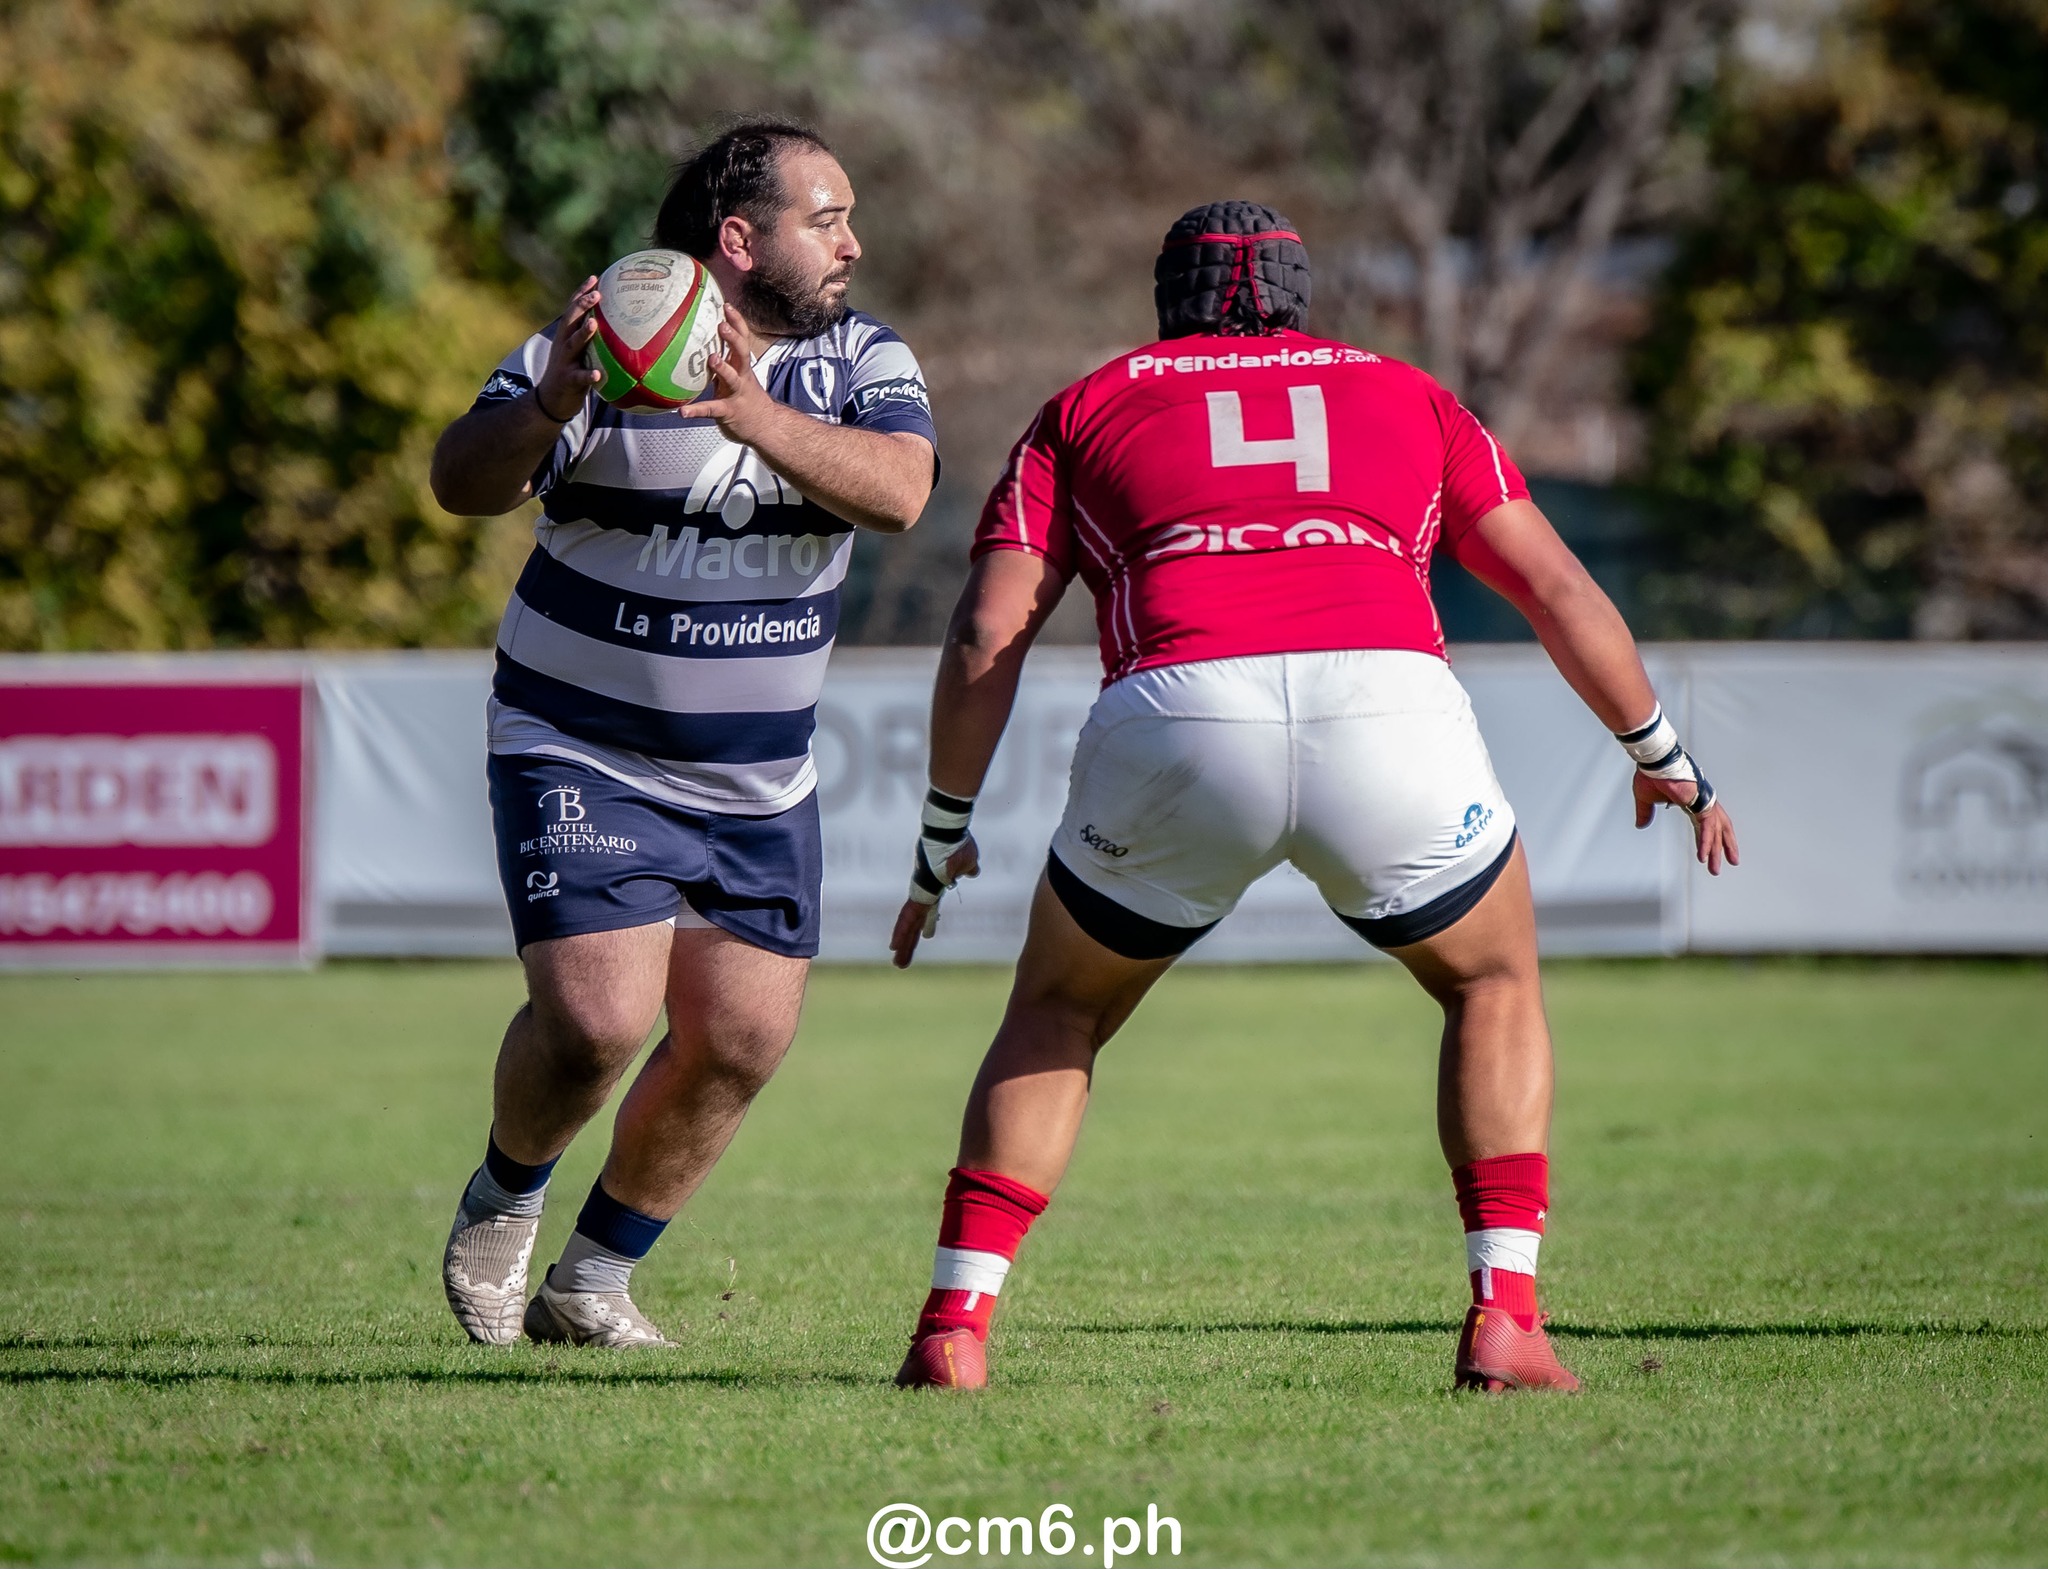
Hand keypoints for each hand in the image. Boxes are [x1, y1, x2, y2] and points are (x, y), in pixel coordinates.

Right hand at [535, 276, 602, 421]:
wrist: (551, 400)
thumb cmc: (572, 373)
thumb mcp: (580, 353)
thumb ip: (593, 339)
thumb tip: (621, 328)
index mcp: (566, 336)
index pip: (573, 309)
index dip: (581, 293)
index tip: (595, 278)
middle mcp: (563, 345)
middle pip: (571, 320)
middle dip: (582, 305)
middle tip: (597, 294)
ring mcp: (564, 362)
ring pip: (572, 344)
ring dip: (583, 333)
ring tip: (594, 324)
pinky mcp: (567, 381)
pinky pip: (579, 378)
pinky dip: (587, 375)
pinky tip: (597, 374)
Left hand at [675, 306, 783, 445]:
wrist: (766, 426)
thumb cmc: (746, 399)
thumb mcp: (738, 376)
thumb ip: (724, 361)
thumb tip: (701, 342)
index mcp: (742, 366)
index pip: (743, 339)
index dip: (737, 322)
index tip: (727, 305)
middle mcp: (742, 377)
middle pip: (742, 353)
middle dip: (733, 338)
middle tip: (722, 325)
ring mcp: (736, 394)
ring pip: (732, 378)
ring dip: (723, 368)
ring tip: (712, 359)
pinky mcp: (729, 411)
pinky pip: (712, 410)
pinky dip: (697, 410)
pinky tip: (683, 412)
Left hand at [889, 836, 979, 968]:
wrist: (949, 833)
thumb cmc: (959, 843)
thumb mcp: (968, 860)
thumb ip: (967, 868)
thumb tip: (971, 871)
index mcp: (934, 887)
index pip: (926, 912)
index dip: (923, 926)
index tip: (922, 938)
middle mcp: (924, 891)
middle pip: (914, 922)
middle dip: (908, 942)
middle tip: (899, 961)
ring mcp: (921, 891)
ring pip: (909, 923)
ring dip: (904, 943)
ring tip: (898, 963)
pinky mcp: (920, 892)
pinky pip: (909, 916)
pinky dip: (902, 931)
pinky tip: (895, 946)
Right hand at [1634, 771, 1739, 875]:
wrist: (1655, 761)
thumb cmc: (1652, 774)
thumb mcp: (1645, 799)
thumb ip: (1645, 813)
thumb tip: (1640, 825)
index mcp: (1692, 801)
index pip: (1704, 825)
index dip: (1707, 840)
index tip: (1707, 855)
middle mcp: (1702, 802)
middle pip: (1718, 829)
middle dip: (1722, 848)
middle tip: (1726, 864)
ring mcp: (1703, 802)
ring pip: (1716, 831)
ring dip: (1716, 850)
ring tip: (1716, 867)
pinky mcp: (1700, 803)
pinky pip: (1707, 827)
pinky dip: (1705, 842)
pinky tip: (1703, 855)